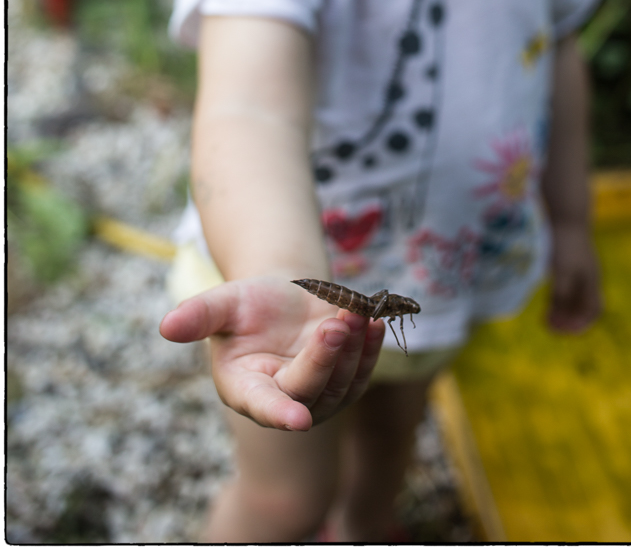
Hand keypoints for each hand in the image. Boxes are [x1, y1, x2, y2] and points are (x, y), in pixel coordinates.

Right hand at [159, 276, 384, 430]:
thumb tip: (166, 325)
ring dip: (353, 349)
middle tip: (335, 323)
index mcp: (247, 390)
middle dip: (324, 358)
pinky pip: (363, 370)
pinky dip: (371, 348)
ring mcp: (319, 395)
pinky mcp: (346, 381)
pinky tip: (374, 320)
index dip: (280, 413)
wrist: (281, 300)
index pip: (264, 406)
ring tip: (356, 313)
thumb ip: (198, 317)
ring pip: (342, 381)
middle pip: (310, 388)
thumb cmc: (246, 306)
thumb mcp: (221, 305)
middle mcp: (285, 400)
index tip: (299, 421)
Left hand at [546, 222, 600, 332]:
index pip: (593, 311)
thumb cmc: (567, 245)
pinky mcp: (571, 261)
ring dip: (563, 308)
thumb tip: (557, 314)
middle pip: (583, 305)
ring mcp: (581, 268)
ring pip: (575, 296)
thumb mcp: (562, 271)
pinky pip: (568, 285)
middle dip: (569, 319)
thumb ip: (561, 293)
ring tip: (546, 316)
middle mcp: (589, 277)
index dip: (580, 324)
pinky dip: (559, 295)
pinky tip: (546, 296)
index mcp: (592, 282)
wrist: (567, 217)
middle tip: (550, 326)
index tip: (561, 331)